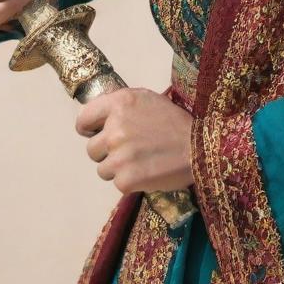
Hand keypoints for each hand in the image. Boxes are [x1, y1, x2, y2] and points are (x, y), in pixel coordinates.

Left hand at [75, 87, 194, 194]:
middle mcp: (115, 127)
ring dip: (118, 169)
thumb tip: (99, 119)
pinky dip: (130, 183)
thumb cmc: (175, 123)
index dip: (88, 129)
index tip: (95, 134)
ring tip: (141, 163)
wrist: (200, 148)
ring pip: (102, 169)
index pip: (84, 119)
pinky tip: (147, 173)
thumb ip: (121, 106)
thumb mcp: (147, 100)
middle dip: (107, 152)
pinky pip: (117, 184)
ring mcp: (119, 155)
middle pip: (92, 149)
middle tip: (129, 152)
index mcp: (119, 103)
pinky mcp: (126, 179)